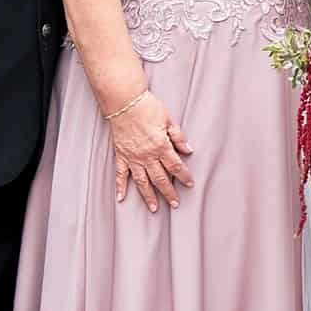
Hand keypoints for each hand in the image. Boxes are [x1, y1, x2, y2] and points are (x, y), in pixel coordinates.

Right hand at [107, 91, 192, 211]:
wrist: (124, 101)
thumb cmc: (148, 107)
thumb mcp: (168, 119)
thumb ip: (178, 137)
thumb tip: (189, 150)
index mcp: (161, 146)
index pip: (176, 166)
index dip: (184, 177)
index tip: (190, 185)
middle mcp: (147, 155)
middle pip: (160, 178)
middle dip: (169, 192)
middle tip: (175, 204)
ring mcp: (133, 157)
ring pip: (142, 181)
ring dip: (148, 195)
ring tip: (154, 208)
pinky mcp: (121, 155)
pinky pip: (121, 174)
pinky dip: (120, 186)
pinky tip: (121, 198)